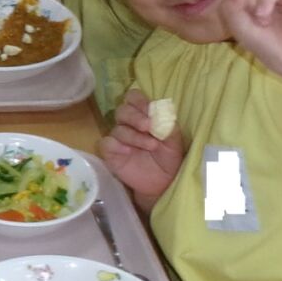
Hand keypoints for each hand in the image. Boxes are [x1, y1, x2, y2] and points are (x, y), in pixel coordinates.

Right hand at [97, 89, 184, 208]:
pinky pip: (107, 143)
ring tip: (151, 146)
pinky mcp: (110, 152)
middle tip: (149, 127)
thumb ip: (168, 126)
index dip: (140, 101)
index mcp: (143, 115)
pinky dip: (117, 145)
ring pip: (118, 129)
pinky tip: (128, 151)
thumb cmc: (168, 158)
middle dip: (136, 117)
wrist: (162, 183)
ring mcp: (118, 137)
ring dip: (135, 136)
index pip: (134, 98)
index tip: (150, 110)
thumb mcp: (175, 142)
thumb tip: (159, 115)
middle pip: (123, 110)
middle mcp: (128, 124)